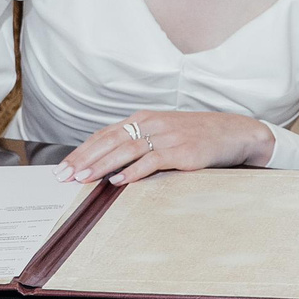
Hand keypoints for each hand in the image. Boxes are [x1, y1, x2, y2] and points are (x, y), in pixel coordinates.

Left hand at [64, 111, 274, 185]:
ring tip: (83, 179)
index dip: (83, 151)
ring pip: (127, 149)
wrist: (234, 133)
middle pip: (111, 141)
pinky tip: (119, 180)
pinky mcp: (183, 151)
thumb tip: (109, 164)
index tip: (63, 168)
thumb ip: (140, 143)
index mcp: (145, 118)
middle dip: (84, 159)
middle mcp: (153, 124)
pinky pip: (153, 161)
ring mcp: (168, 136)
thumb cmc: (198, 136)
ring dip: (102, 165)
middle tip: (64, 176)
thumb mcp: (165, 133)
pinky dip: (134, 171)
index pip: (106, 134)